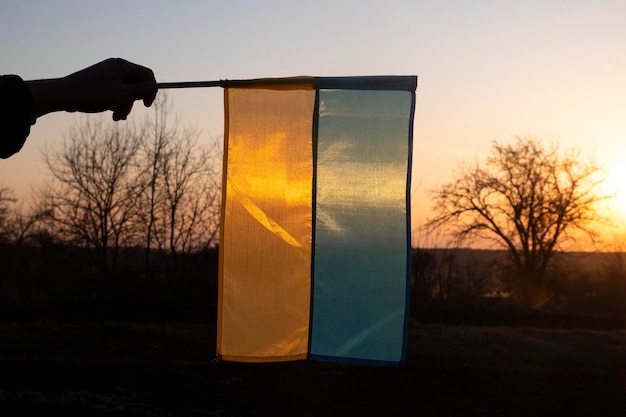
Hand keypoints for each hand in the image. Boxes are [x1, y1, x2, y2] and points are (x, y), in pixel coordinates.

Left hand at [27, 58, 157, 120]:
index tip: (146, 106)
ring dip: (124, 105)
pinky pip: (116, 91)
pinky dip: (116, 102)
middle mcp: (116, 67)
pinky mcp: (101, 81)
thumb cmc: (90, 94)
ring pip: (126, 90)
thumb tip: (155, 86)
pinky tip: (109, 112)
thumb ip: (140, 91)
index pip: (147, 75)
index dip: (151, 90)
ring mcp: (108, 73)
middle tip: (122, 115)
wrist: (61, 95)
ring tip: (115, 117)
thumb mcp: (119, 95)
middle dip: (133, 102)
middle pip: (137, 84)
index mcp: (122, 66)